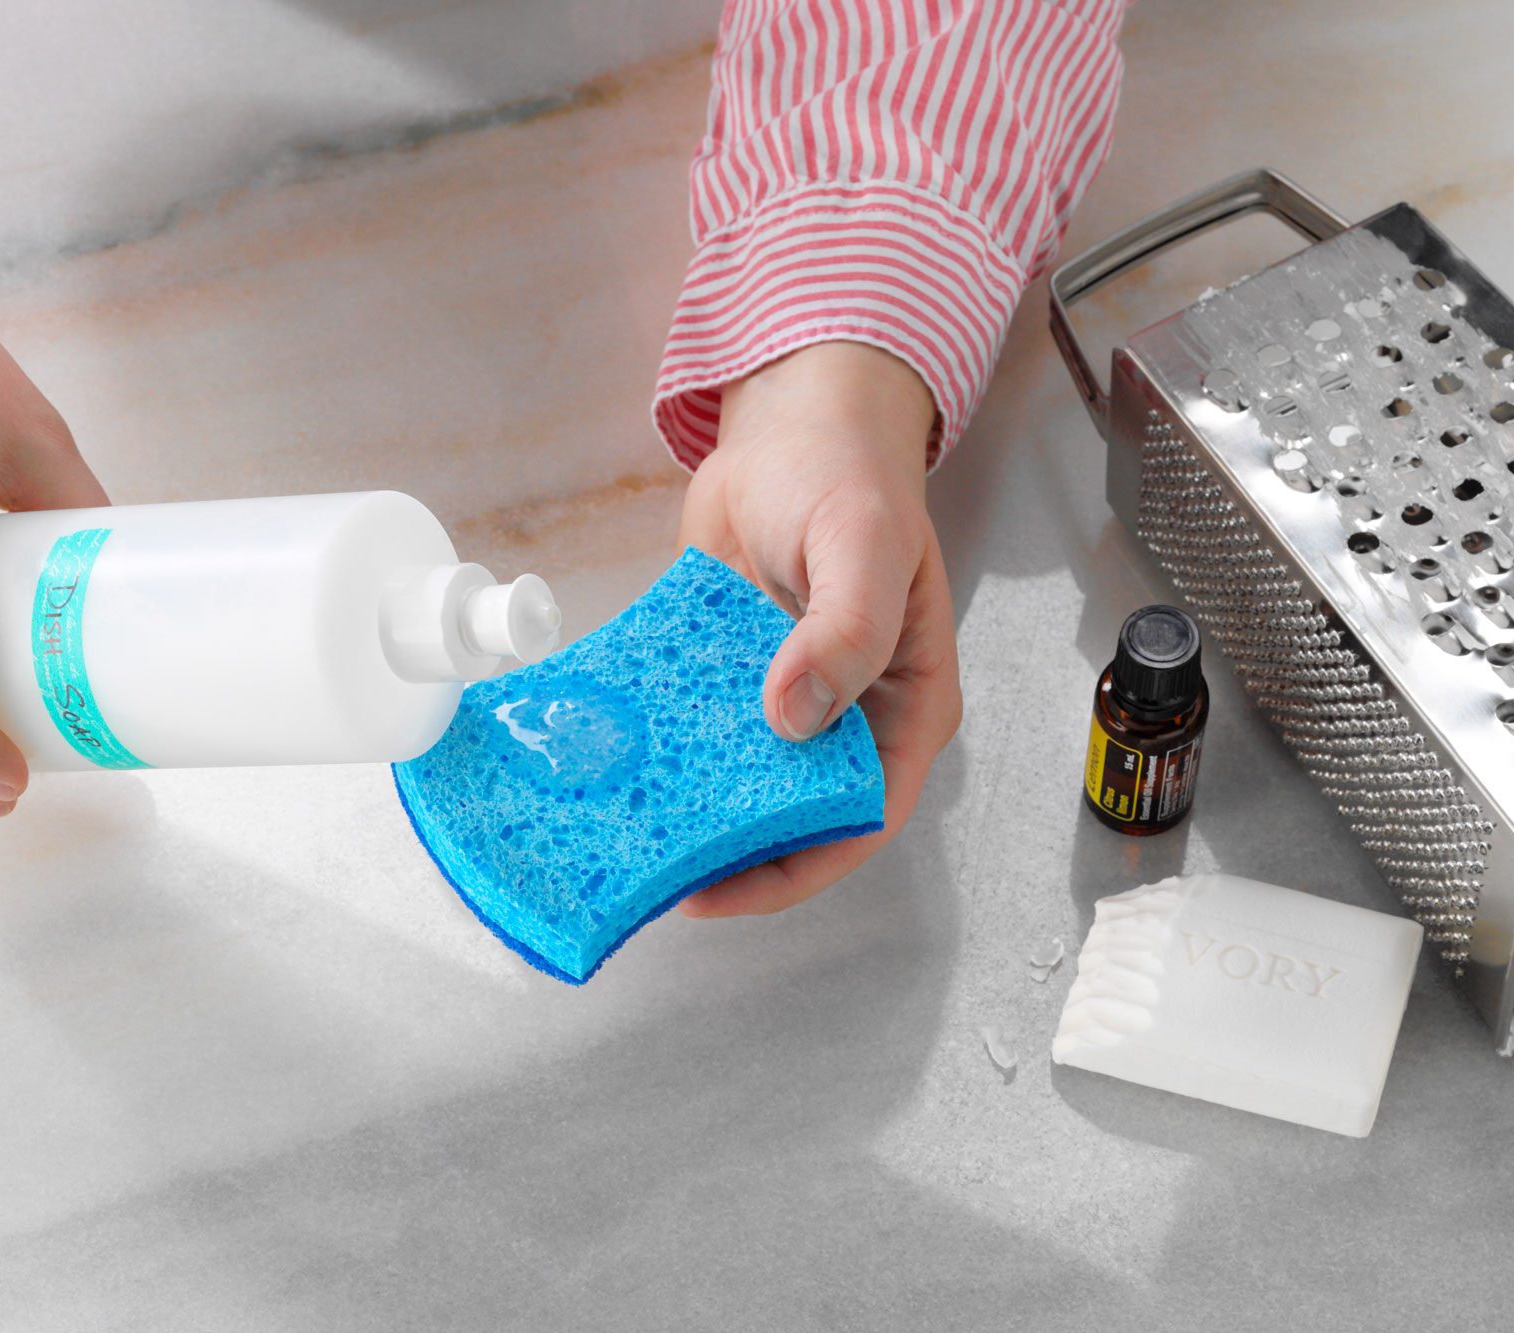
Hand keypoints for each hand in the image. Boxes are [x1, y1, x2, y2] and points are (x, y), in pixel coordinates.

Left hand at [675, 341, 962, 915]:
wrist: (791, 419)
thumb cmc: (846, 474)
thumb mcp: (860, 546)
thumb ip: (845, 631)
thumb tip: (797, 716)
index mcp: (904, 708)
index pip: (860, 817)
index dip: (795, 867)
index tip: (720, 889)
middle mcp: (847, 718)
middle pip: (794, 818)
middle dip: (730, 855)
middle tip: (649, 874)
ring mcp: (784, 700)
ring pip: (740, 784)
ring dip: (689, 812)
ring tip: (618, 838)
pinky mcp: (730, 676)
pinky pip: (698, 731)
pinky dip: (661, 753)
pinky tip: (610, 768)